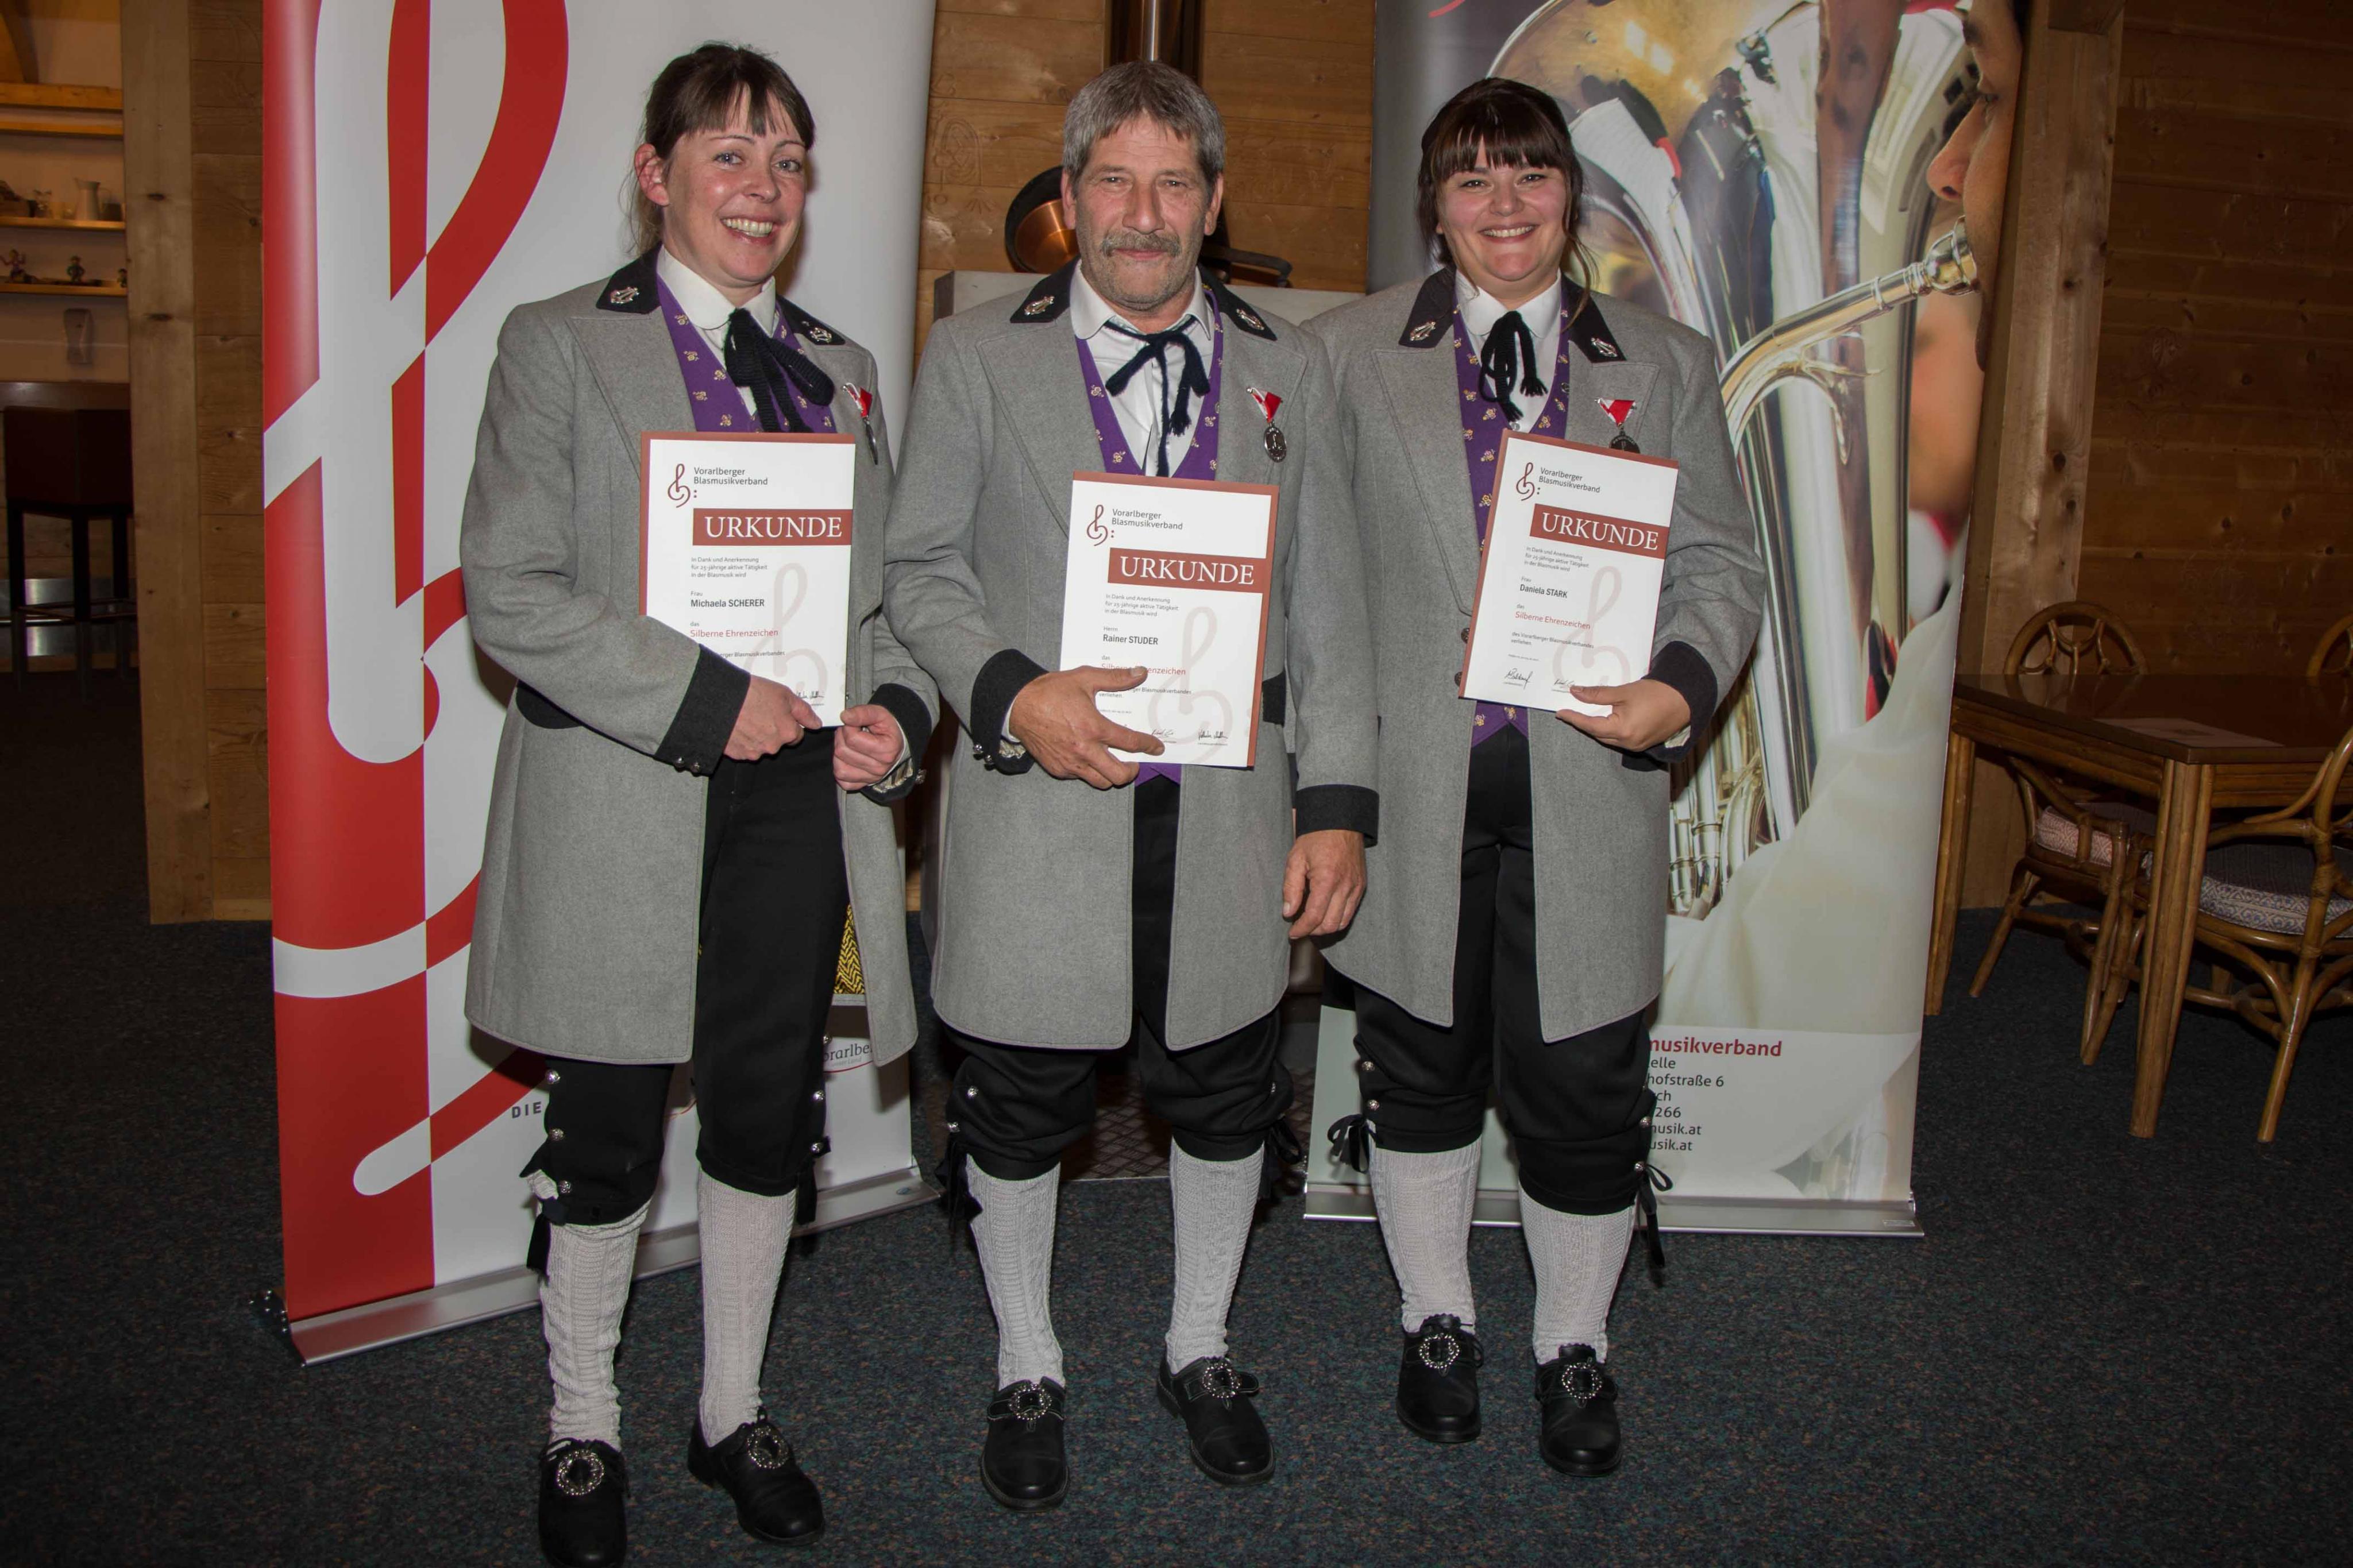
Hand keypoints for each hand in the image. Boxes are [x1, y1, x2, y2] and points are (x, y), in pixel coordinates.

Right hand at [725, 675, 821, 760]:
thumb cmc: (752, 694)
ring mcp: (754, 752)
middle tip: (759, 712)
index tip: (777, 713)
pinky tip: (737, 726)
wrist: (720, 700)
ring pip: (761, 746)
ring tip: (745, 717)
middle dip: (772, 730)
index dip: (788, 722)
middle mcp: (773, 746)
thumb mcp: (784, 695)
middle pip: (778, 741)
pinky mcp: (737, 754)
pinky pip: (744, 749)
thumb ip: (803, 711)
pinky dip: (742, 740)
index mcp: (788, 733)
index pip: (796, 734)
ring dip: (757, 735)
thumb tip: (816, 724)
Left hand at [833, 704, 905, 789]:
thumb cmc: (888, 729)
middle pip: (842, 752)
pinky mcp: (863, 783)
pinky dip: (840, 768)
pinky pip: (842, 779)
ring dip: (838, 752)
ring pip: (839, 767)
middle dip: (841, 737)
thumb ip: (862, 713)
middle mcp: (879, 768)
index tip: (854, 724)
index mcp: (886, 750)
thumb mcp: (879, 714)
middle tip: (849, 732)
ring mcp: (871, 777)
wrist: (896, 742)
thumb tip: (845, 716)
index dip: (848, 727)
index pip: (852, 738)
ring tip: (848, 744)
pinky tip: (847, 758)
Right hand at [1006, 665, 1165, 788]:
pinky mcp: (1058, 769)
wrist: (1018, 706)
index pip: (1130, 742)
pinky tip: (1088, 758)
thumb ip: (1115, 678)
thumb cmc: (1050, 692)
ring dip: (1111, 775)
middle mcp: (1084, 750)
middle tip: (1134, 763)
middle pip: (1119, 775)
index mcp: (1094, 728)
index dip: (1148, 745)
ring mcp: (1070, 763)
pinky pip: (1080, 778)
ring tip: (1113, 764)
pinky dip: (1088, 772)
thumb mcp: (1084, 679)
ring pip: (1101, 782)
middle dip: (1132, 771)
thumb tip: (1139, 673)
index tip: (1156, 747)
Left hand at [1282, 828, 1365, 938]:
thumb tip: (1288, 912)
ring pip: (1342, 922)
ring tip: (1313, 923)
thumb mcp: (1295, 860)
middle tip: (1301, 927)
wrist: (1339, 822)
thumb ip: (1291, 888)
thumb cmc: (1315, 839)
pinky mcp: (1361, 886)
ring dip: (1326, 927)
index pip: (1314, 916)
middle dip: (1313, 931)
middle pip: (1330, 924)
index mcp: (1327, 879)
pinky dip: (1338, 918)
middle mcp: (1345, 886)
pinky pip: (1351, 911)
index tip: (1293, 933)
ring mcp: (1356, 887)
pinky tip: (1326, 913)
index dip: (1302, 929)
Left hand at [1559, 678, 1690, 752]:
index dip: (1574, 718)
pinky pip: (1620, 740)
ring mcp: (1636, 746)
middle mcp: (1628, 743)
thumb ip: (1598, 694)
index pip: (1589, 726)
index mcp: (1622, 730)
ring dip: (1597, 728)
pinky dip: (1610, 731)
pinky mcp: (1643, 744)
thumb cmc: (1657, 694)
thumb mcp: (1624, 692)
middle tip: (1571, 711)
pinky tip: (1607, 720)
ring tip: (1586, 715)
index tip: (1561, 713)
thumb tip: (1576, 692)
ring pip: (1608, 738)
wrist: (1685, 700)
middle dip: (1584, 723)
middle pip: (1597, 734)